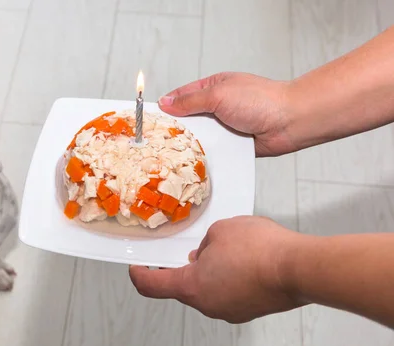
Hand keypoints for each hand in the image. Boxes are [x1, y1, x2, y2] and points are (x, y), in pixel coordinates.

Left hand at [129, 216, 305, 322]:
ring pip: (208, 290)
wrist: (299, 268)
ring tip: (226, 250)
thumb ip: (204, 244)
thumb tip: (204, 255)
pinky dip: (228, 279)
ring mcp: (230, 311)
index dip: (139, 275)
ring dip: (209, 272)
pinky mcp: (250, 310)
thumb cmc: (258, 248)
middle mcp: (207, 305)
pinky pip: (229, 293)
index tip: (135, 268)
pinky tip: (243, 261)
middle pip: (183, 287)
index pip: (152, 286)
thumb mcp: (220, 231)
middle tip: (189, 249)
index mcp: (191, 287)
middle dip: (183, 268)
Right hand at [159, 72, 295, 156]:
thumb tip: (165, 103)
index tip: (149, 120)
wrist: (290, 122)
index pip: (181, 97)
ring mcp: (225, 127)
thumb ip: (190, 101)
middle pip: (188, 120)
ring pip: (200, 138)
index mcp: (213, 88)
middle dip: (176, 130)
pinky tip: (195, 163)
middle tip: (156, 142)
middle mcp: (218, 107)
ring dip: (192, 145)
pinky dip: (207, 156)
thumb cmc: (259, 100)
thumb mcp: (218, 94)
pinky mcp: (233, 145)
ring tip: (172, 156)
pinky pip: (214, 151)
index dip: (165, 107)